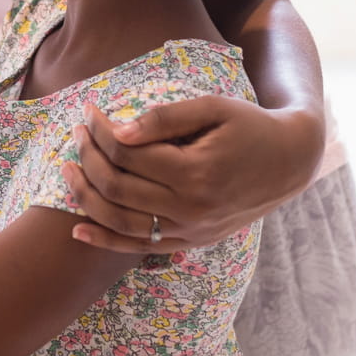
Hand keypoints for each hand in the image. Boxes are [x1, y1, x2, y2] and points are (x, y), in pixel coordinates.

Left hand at [63, 96, 322, 253]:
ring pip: (121, 222)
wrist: (289, 161)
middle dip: (88, 157)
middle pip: (118, 187)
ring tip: (67, 169)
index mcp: (196, 172)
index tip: (88, 111)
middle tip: (76, 133)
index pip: (129, 153)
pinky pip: (140, 247)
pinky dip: (106, 240)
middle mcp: (191, 208)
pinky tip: (78, 228)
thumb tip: (119, 130)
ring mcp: (190, 230)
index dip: (101, 130)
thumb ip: (166, 118)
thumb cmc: (250, 126)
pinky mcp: (190, 241)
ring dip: (86, 197)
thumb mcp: (214, 107)